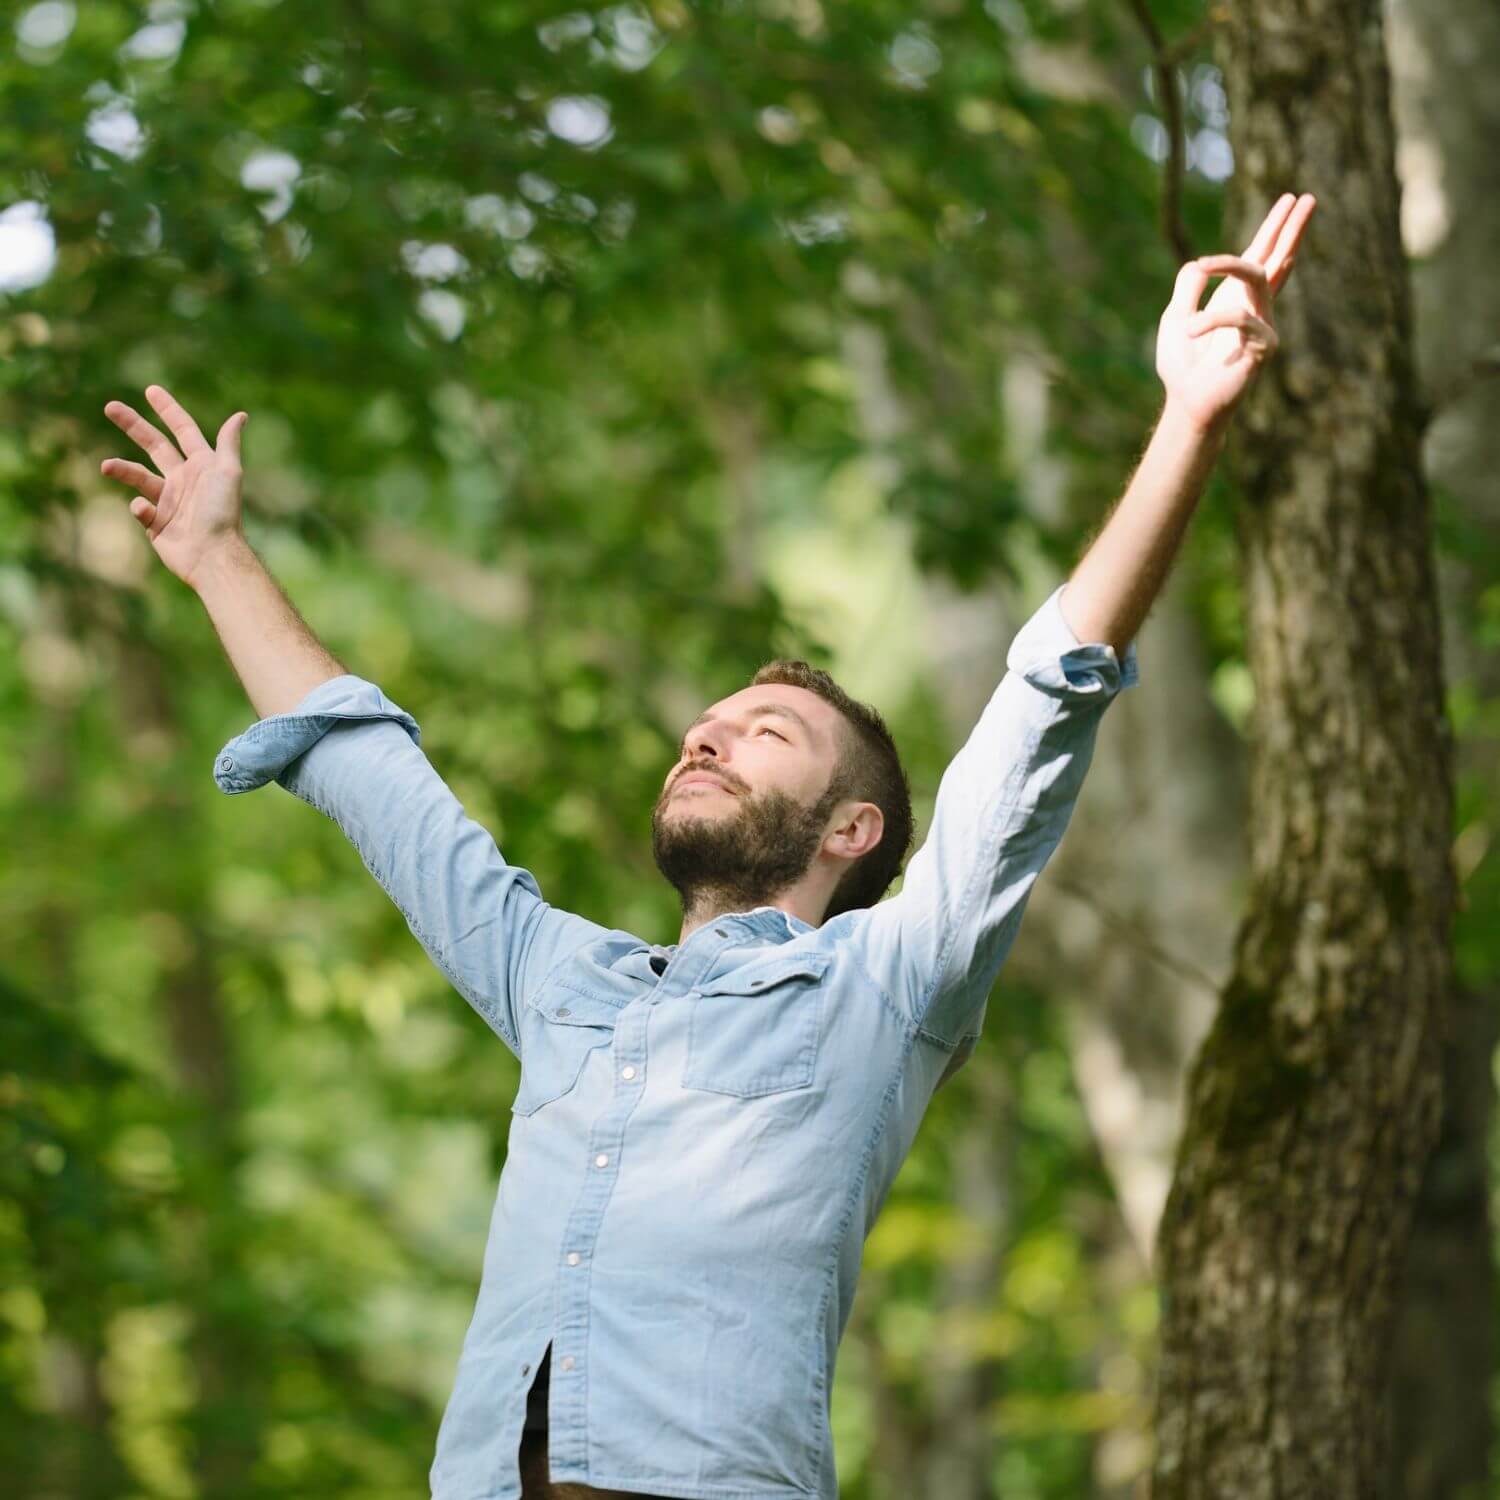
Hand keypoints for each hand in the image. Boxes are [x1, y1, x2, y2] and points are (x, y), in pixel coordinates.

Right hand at [100, 385, 249, 588]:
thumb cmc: (222, 512)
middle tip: (110, 406)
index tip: (150, 390)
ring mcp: (169, 502)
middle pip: (154, 445)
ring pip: (138, 476)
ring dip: (121, 469)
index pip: (183, 431)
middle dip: (133, 426)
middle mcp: (184, 480)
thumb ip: (229, 444)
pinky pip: (140, 509)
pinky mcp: (157, 524)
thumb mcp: (228, 473)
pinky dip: (139, 507)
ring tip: (106, 466)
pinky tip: (146, 512)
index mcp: (202, 465)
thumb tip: (241, 415)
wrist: (212, 554)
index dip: (168, 410)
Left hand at [1156, 192, 1316, 432]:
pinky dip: (1210, 320)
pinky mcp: (1264, 346)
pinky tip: (1191, 331)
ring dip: (1227, 265)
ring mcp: (1263, 325)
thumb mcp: (1175, 316)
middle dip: (1291, 228)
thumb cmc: (1183, 365)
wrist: (1186, 401)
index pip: (1260, 257)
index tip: (1291, 199)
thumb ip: (1188, 287)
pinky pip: (1241, 317)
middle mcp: (1255, 307)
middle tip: (1307, 196)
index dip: (1274, 229)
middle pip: (1279, 259)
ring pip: (1258, 276)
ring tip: (1202, 265)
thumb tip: (1198, 263)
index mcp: (1235, 298)